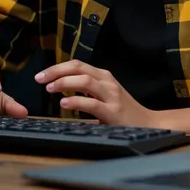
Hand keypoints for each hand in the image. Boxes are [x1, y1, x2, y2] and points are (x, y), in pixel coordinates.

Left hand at [35, 60, 155, 126]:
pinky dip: (76, 101)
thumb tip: (60, 88)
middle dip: (56, 71)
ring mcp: (111, 96)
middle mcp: (107, 81)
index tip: (41, 75)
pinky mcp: (113, 112)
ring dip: (64, 82)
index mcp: (103, 76)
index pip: (77, 64)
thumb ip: (87, 90)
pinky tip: (64, 103)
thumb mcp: (105, 95)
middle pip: (78, 68)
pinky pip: (92, 103)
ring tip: (49, 88)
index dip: (57, 67)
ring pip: (85, 81)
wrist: (149, 124)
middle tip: (39, 78)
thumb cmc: (123, 112)